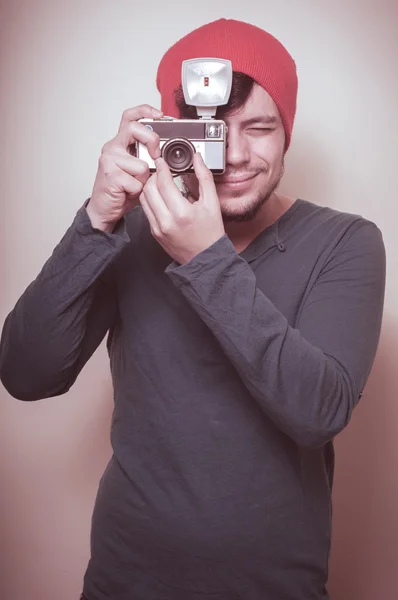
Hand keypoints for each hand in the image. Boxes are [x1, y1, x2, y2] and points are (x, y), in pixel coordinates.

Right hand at [86, 104, 162, 231]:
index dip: (145, 111)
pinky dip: (137, 190)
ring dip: (144, 179)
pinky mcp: (110, 175)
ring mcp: (109, 160)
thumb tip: (166, 154)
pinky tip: (128, 192)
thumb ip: (148, 159)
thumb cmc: (122, 190)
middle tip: (156, 156)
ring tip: (135, 184)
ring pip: (141, 163)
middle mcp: (113, 148)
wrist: (105, 209)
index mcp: (121, 143)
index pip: (130, 117)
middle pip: (135, 129)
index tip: (160, 115)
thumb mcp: (139, 170)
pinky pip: (136, 181)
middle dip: (152, 141)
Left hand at [140, 153, 224, 263]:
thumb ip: (204, 178)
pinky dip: (150, 200)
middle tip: (161, 171)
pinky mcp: (155, 233)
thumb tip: (198, 159)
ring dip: (149, 187)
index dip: (161, 168)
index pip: (163, 183)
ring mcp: (158, 228)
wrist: (206, 258)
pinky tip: (160, 197)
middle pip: (149, 189)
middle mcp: (166, 221)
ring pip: (144, 199)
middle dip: (154, 176)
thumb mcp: (212, 203)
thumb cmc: (211, 233)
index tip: (162, 160)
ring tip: (160, 182)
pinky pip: (146, 211)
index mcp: (182, 213)